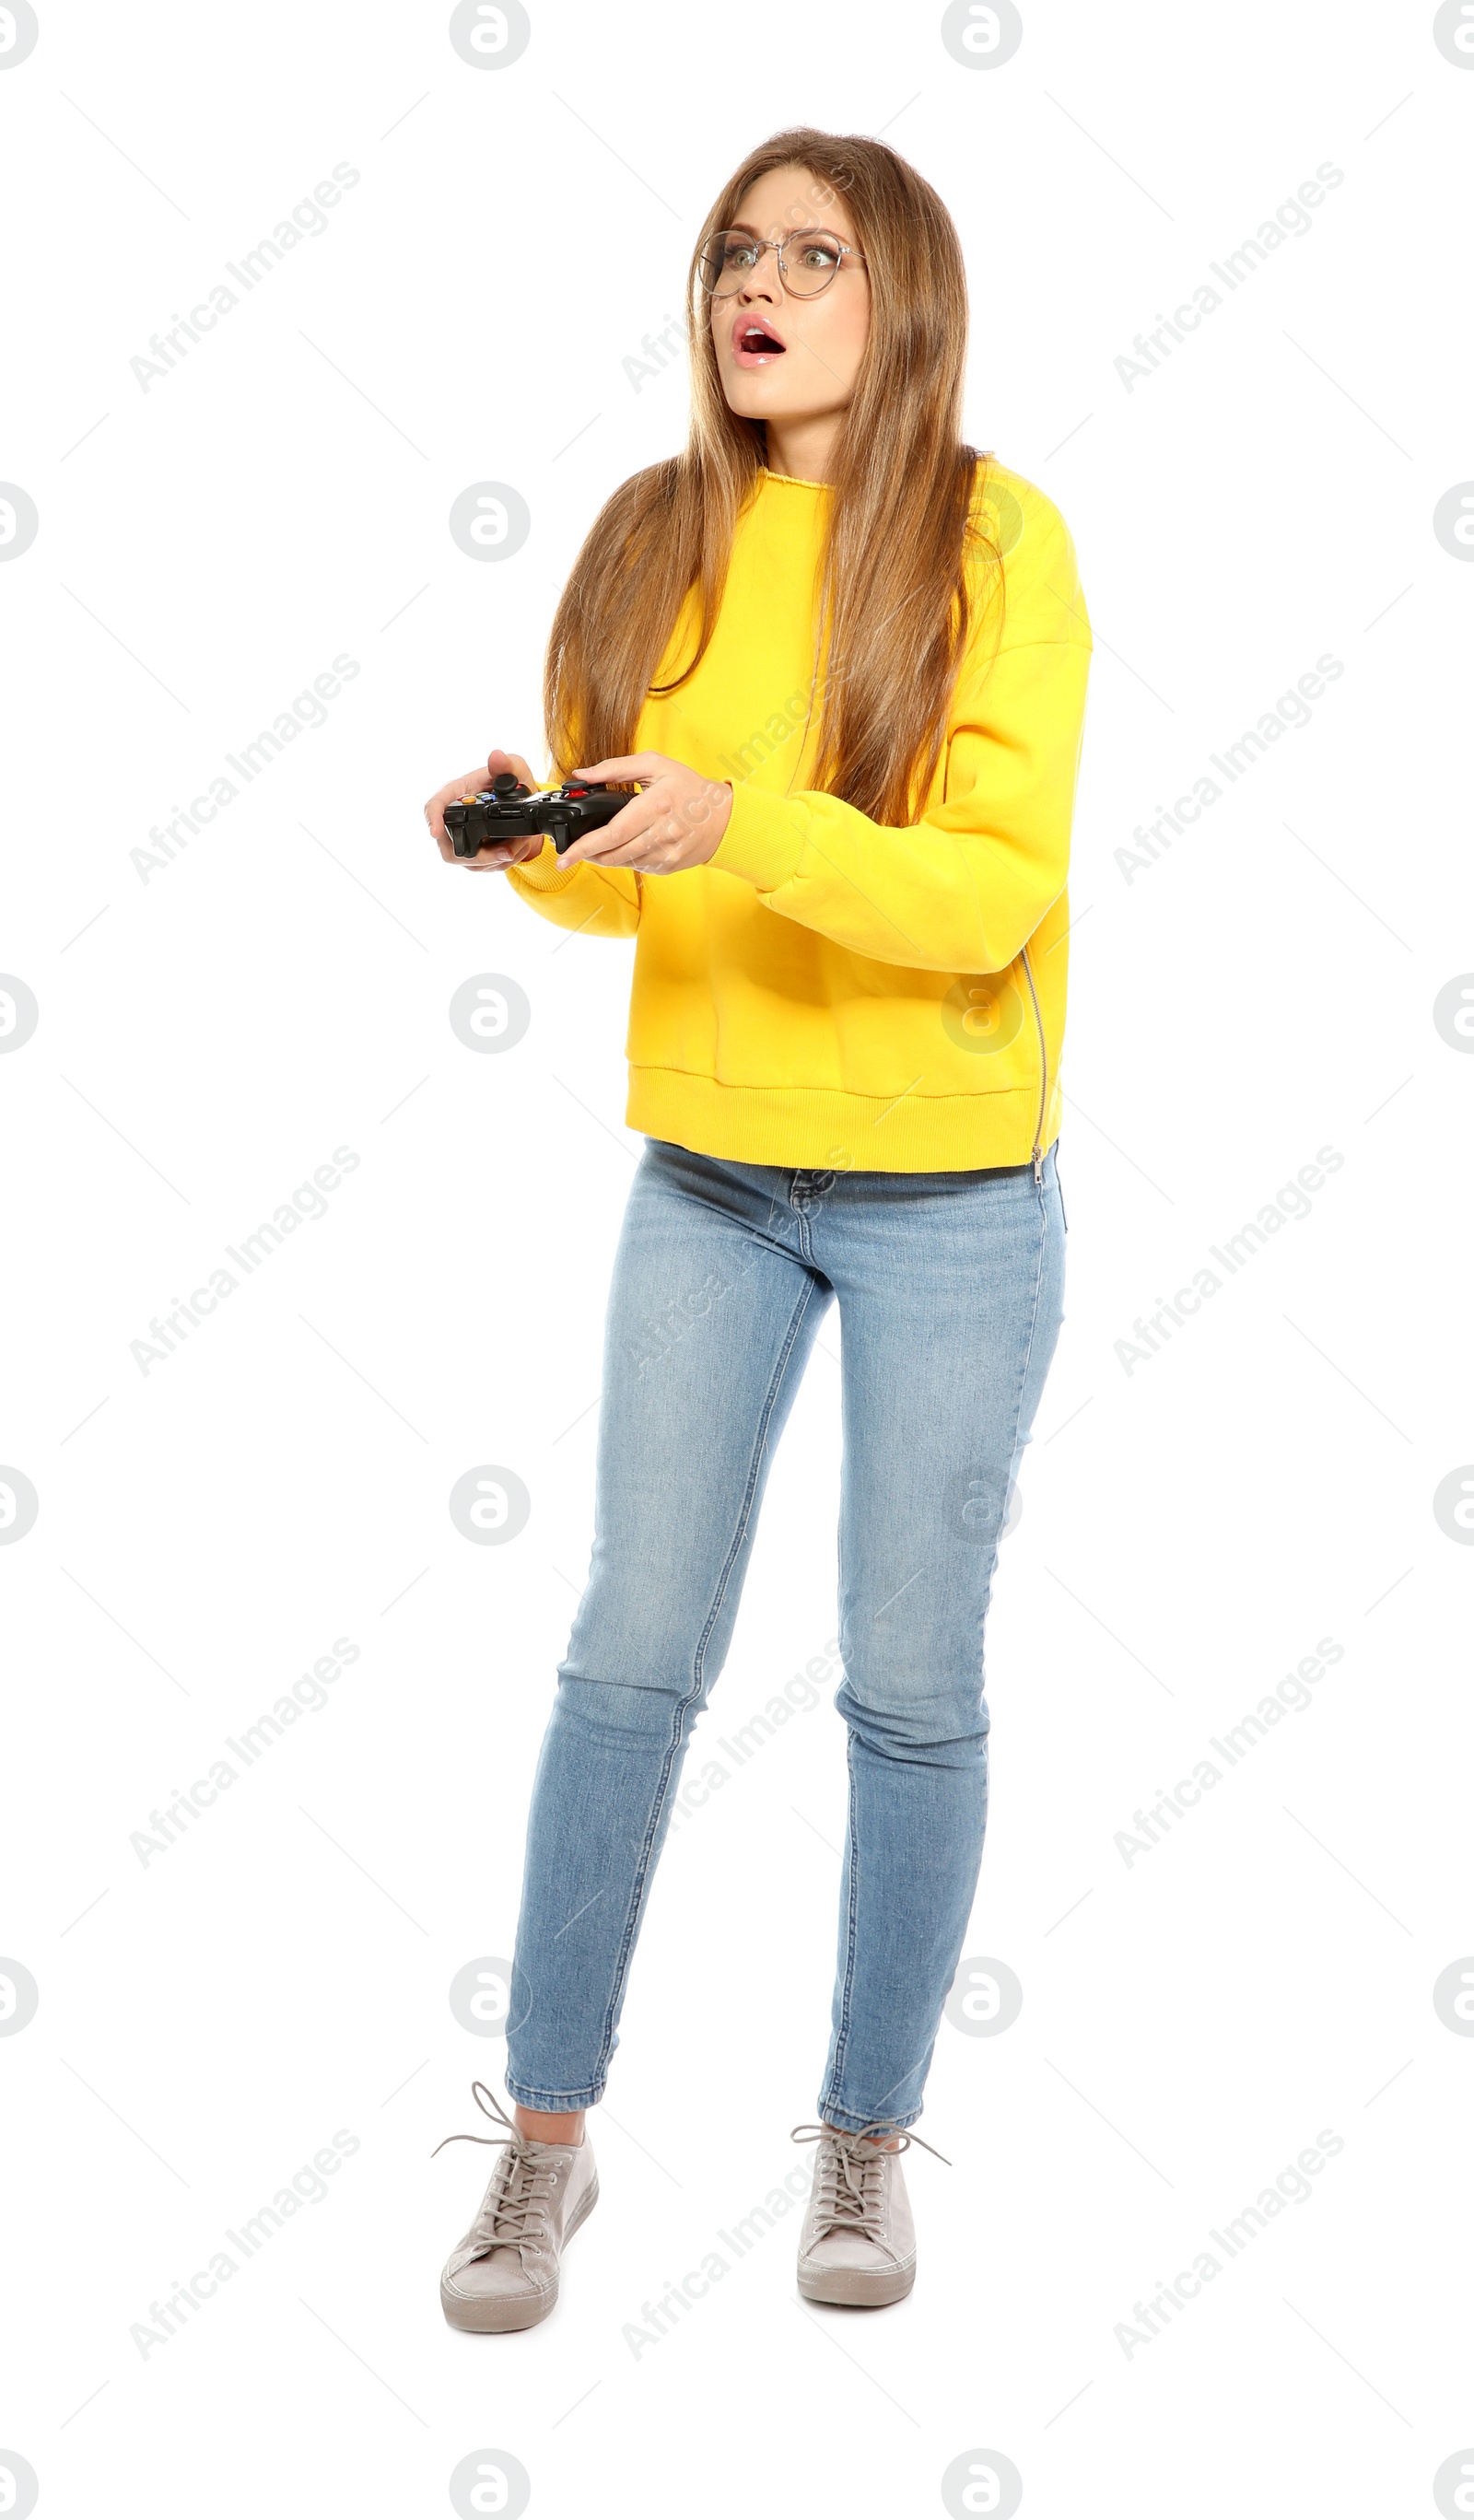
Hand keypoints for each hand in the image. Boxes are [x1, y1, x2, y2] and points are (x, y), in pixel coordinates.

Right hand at [423, 749, 547, 870]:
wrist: (524, 805)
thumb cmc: (513, 782)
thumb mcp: (516, 768)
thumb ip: (508, 764)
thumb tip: (496, 756)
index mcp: (456, 794)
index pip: (435, 805)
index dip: (432, 818)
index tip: (435, 832)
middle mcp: (455, 819)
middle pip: (448, 847)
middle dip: (478, 855)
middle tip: (506, 850)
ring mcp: (462, 839)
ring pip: (468, 863)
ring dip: (497, 859)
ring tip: (521, 843)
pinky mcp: (474, 856)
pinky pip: (484, 868)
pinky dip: (504, 862)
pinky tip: (518, 848)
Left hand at [559, 752, 731, 872]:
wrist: (724, 818)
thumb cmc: (689, 789)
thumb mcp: (655, 765)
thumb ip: (615, 767)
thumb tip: (581, 774)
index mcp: (656, 805)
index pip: (613, 832)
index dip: (584, 846)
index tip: (564, 856)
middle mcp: (662, 833)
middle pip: (613, 853)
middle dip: (588, 854)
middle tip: (572, 852)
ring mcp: (666, 854)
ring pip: (622, 863)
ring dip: (604, 857)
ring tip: (596, 847)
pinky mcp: (667, 866)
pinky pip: (637, 867)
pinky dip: (624, 858)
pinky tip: (626, 846)